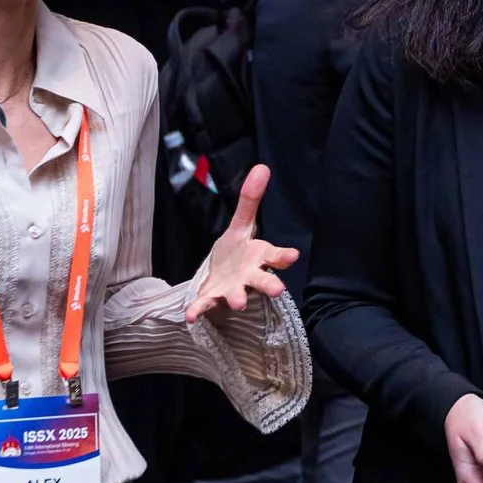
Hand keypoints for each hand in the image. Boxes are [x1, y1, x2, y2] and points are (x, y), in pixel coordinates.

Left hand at [186, 165, 298, 322]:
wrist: (220, 279)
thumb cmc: (236, 253)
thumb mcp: (241, 225)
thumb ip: (250, 200)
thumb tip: (262, 166)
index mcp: (258, 256)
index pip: (274, 255)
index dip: (283, 256)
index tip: (293, 256)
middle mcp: (248, 276)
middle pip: (262, 280)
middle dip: (269, 284)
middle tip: (278, 290)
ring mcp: (231, 289)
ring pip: (237, 295)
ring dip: (237, 298)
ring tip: (239, 303)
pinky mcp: (212, 299)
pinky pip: (205, 306)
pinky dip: (198, 311)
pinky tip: (190, 316)